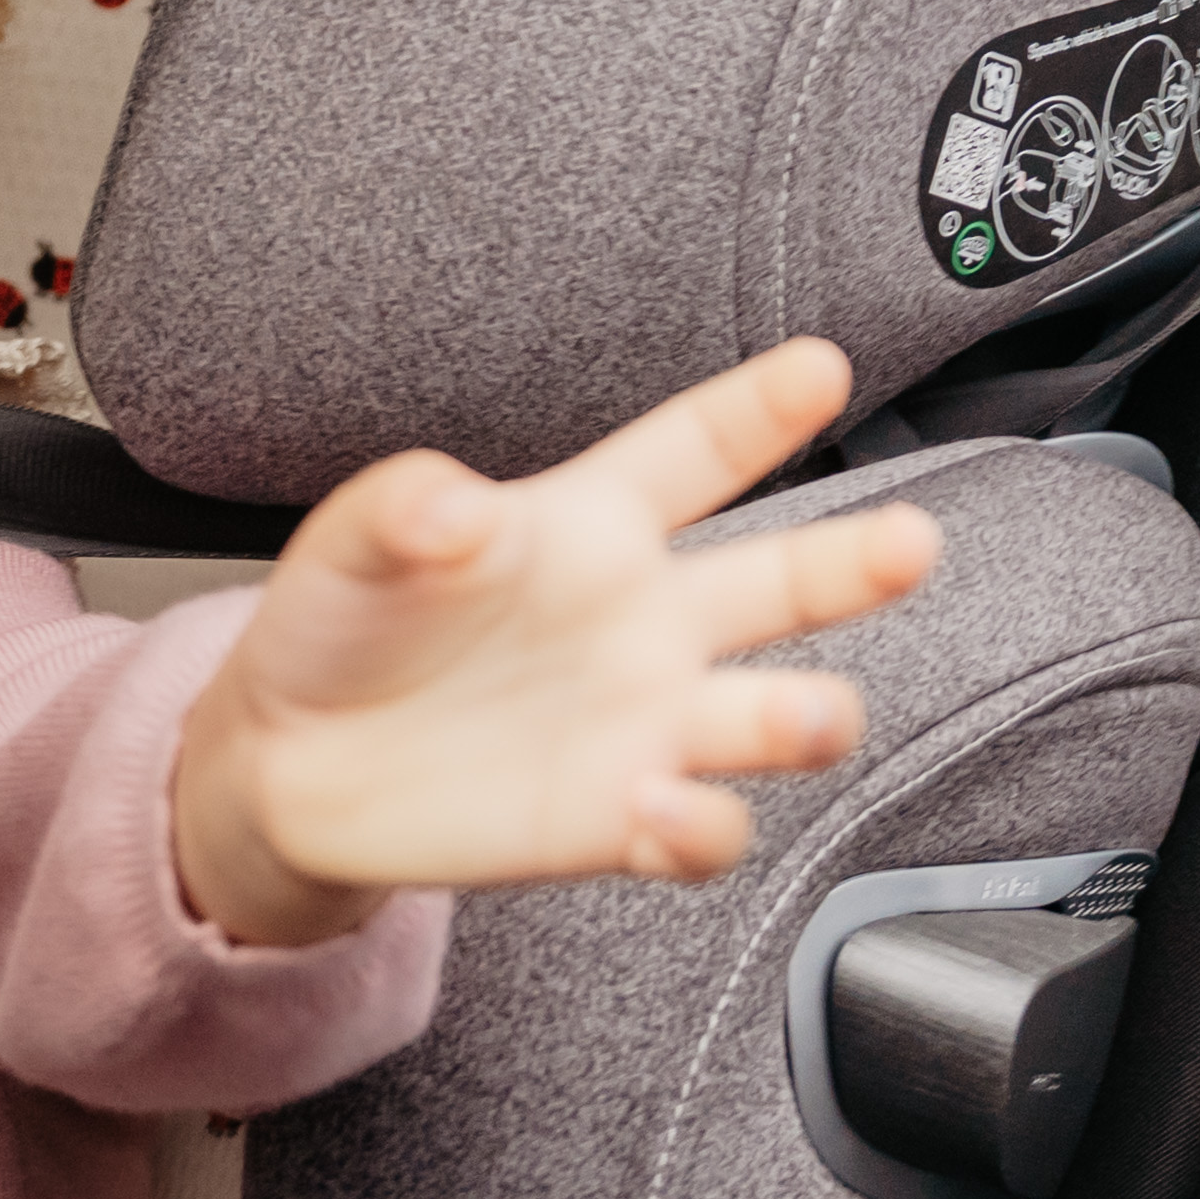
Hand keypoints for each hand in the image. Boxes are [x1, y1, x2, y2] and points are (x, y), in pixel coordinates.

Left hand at [168, 338, 944, 947]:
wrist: (291, 761)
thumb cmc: (342, 626)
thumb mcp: (352, 543)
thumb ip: (405, 511)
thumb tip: (456, 508)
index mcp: (592, 525)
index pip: (695, 453)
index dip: (759, 410)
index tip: (821, 367)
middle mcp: (647, 620)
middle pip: (784, 584)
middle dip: (857, 563)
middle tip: (908, 543)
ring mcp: (645, 723)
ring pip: (775, 717)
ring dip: (806, 718)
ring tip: (800, 714)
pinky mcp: (618, 820)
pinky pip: (702, 831)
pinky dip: (701, 825)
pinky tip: (665, 808)